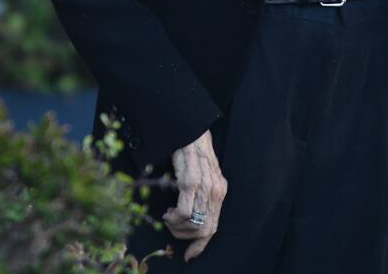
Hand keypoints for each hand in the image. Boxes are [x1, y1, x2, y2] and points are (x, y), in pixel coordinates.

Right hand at [162, 128, 227, 262]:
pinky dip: (174, 218)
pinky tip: (168, 213)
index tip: (189, 255)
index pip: (213, 227)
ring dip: (177, 227)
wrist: (191, 132)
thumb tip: (192, 221)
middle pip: (205, 230)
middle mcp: (215, 191)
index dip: (200, 245)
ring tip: (169, 217)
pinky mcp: (190, 182)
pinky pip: (185, 212)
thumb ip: (202, 197)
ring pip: (194, 224)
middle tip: (173, 227)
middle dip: (185, 237)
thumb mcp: (204, 177)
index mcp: (219, 191)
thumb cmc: (194, 154)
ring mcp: (204, 187)